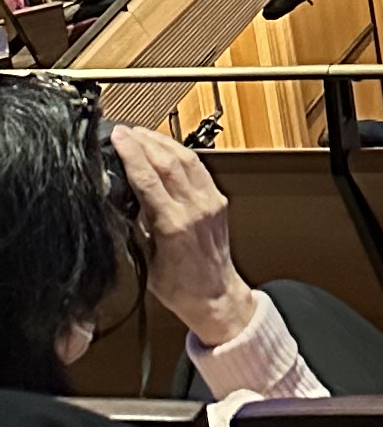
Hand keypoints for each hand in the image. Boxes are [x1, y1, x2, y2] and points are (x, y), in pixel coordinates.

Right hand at [107, 124, 262, 352]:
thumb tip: (119, 198)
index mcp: (175, 225)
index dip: (132, 154)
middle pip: (169, 161)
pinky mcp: (219, 200)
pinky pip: (199, 168)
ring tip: (141, 134)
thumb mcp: (144, 259)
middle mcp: (196, 209)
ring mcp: (211, 202)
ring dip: (162, 141)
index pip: (149, 178)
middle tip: (125, 131)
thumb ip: (134, 226)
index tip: (119, 138)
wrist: (215, 295)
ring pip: (186, 159)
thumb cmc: (180, 286)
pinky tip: (166, 147)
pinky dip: (180, 152)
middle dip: (144, 141)